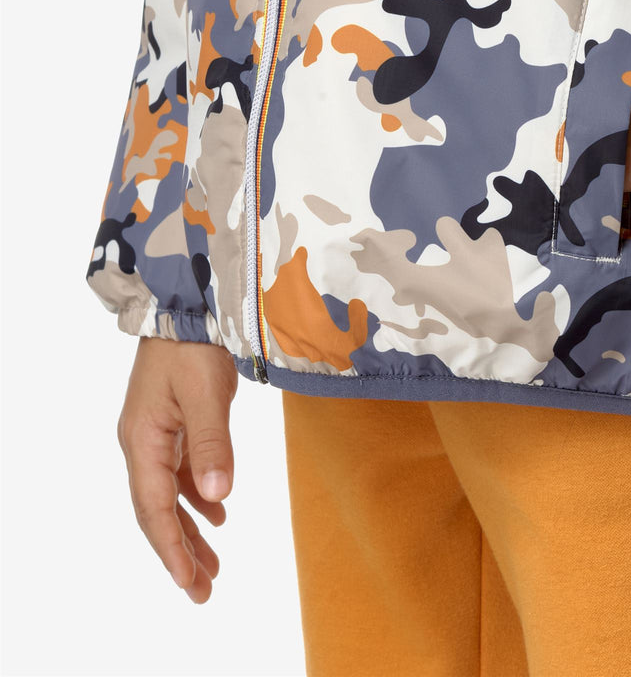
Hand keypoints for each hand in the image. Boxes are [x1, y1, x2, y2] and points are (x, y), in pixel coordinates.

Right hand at [117, 335, 237, 602]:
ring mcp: (156, 434)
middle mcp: (143, 443)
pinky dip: (198, 497)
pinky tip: (219, 512)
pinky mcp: (172, 423)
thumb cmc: (193, 346)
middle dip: (180, 553)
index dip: (172, 551)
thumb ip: (212, 445)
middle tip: (204, 592)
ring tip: (213, 564)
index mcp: (143, 442)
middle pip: (158, 511)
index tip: (192, 586)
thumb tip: (220, 498)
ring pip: (170, 496)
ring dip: (191, 530)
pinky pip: (181, 473)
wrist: (185, 306)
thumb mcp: (204, 395)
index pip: (155, 511)